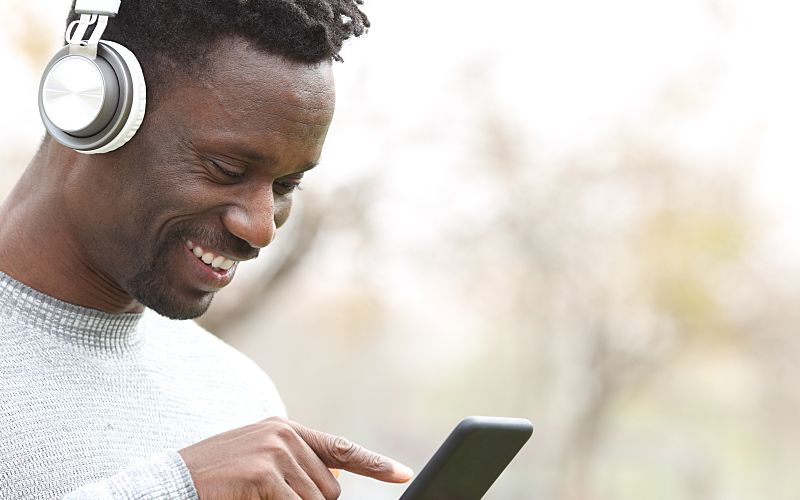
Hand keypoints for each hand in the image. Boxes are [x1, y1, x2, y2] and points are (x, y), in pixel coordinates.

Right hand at [179, 416, 412, 498]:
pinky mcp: (264, 475)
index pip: (340, 448)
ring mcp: (274, 452)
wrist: (169, 482)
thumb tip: (334, 485)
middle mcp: (284, 435)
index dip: (375, 464)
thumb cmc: (215, 478)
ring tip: (257, 497)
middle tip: (273, 499)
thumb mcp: (258, 460)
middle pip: (330, 490)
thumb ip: (294, 464)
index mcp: (285, 429)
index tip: (403, 474)